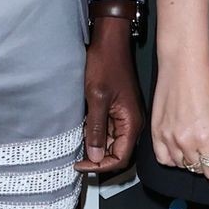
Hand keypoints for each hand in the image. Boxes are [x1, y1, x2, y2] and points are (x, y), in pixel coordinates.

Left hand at [76, 16, 143, 173]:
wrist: (109, 42)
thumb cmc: (106, 64)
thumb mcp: (97, 98)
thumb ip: (97, 129)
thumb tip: (95, 157)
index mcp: (132, 122)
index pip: (120, 158)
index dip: (101, 166)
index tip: (81, 164)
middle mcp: (131, 122)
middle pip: (117, 153)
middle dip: (98, 159)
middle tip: (77, 159)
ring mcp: (124, 116)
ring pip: (111, 143)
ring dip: (95, 147)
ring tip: (77, 147)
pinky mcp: (116, 110)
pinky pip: (108, 130)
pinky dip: (95, 135)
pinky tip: (81, 132)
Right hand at [151, 53, 208, 185]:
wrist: (183, 66)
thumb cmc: (207, 84)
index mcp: (206, 138)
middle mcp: (185, 141)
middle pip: (197, 170)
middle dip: (208, 167)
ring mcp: (167, 137)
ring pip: (180, 165)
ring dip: (191, 162)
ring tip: (197, 147)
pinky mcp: (155, 131)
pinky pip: (162, 158)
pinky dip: (172, 160)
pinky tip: (180, 150)